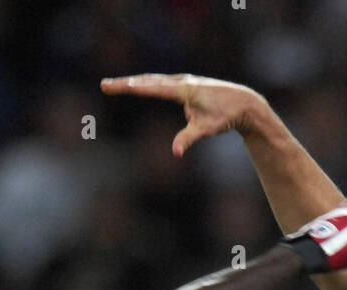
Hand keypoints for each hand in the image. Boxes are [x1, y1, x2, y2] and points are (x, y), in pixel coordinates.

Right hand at [100, 73, 263, 156]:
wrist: (242, 102)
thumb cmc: (225, 116)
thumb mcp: (206, 129)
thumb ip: (188, 139)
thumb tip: (175, 153)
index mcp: (183, 89)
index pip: (154, 89)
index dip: (135, 88)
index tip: (119, 86)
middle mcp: (181, 81)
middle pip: (148, 81)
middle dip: (126, 84)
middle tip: (104, 85)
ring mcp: (183, 81)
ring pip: (154, 81)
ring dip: (135, 83)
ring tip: (116, 85)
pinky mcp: (186, 85)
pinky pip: (162, 84)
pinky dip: (148, 85)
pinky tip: (141, 86)